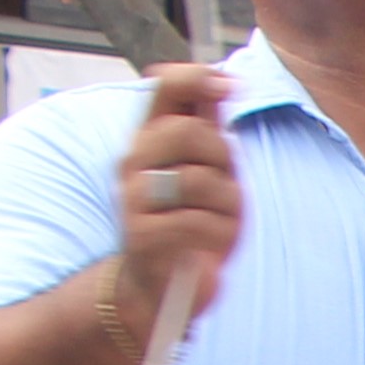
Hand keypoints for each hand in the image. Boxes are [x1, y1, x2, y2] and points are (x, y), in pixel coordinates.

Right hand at [115, 62, 242, 325]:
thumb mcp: (207, 172)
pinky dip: (219, 236)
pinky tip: (212, 247)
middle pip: (188, 132)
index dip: (197, 78)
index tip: (231, 86)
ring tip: (220, 223)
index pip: (166, 89)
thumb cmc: (191, 224)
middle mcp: (134, 162)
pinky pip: (198, 222)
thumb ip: (210, 131)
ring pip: (199, 180)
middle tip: (226, 185)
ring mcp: (133, 198)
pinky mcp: (142, 236)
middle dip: (223, 158)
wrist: (160, 285)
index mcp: (150, 140)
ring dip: (228, 205)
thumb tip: (223, 81)